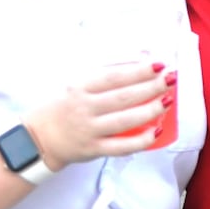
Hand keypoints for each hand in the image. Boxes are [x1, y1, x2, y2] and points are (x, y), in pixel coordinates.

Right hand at [30, 60, 173, 169]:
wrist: (38, 138)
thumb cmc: (63, 107)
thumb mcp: (77, 84)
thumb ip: (104, 72)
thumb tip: (138, 59)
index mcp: (80, 88)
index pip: (113, 77)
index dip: (138, 70)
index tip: (159, 64)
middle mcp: (84, 108)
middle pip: (123, 97)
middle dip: (150, 87)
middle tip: (171, 79)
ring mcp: (89, 130)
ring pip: (125, 121)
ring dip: (150, 110)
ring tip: (167, 101)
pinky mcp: (93, 149)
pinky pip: (121, 146)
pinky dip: (141, 140)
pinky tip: (157, 131)